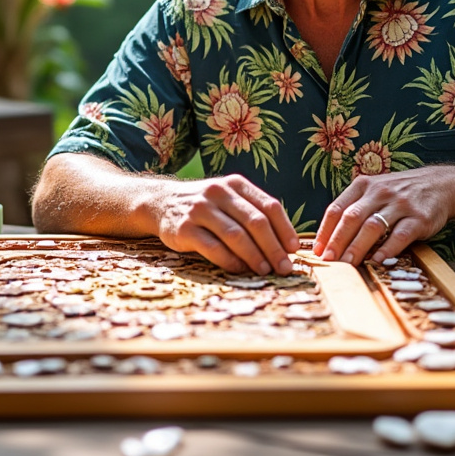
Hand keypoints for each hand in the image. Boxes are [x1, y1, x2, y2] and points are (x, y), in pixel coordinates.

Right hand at [152, 174, 298, 274]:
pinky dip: (230, 261)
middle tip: (284, 267)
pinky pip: (213, 248)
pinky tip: (240, 269)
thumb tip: (285, 245)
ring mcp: (199, 210)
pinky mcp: (184, 229)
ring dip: (254, 256)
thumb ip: (253, 213)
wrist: (161, 202)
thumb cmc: (206, 205)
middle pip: (255, 222)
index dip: (285, 229)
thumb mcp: (229, 198)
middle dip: (273, 248)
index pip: (269, 206)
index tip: (294, 250)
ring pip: (235, 235)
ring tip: (265, 271)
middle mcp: (218, 192)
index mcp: (235, 184)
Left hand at [312, 167, 454, 264]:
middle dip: (337, 241)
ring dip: (358, 247)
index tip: (317, 250)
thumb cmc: (401, 193)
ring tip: (347, 263)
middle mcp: (379, 192)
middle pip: (352, 218)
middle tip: (328, 260)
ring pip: (373, 226)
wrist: (441, 185)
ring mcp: (400, 204)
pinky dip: (388, 248)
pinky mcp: (419, 217)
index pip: (337, 208)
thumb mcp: (375, 191)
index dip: (325, 231)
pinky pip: (400, 234)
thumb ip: (355, 208)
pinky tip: (379, 260)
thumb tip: (330, 239)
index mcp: (363, 185)